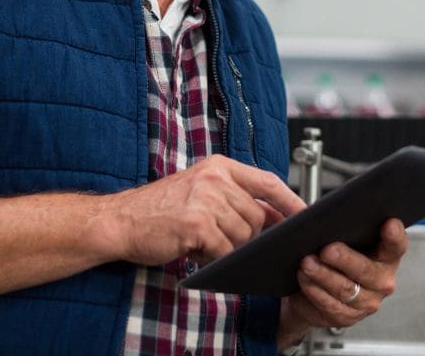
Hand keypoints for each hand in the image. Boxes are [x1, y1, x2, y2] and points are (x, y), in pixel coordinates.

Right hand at [99, 155, 304, 265]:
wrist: (119, 221)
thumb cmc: (158, 210)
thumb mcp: (200, 192)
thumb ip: (235, 199)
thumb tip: (275, 218)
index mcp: (219, 166)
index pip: (268, 182)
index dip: (291, 201)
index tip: (305, 216)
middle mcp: (215, 178)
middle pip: (257, 216)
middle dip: (247, 236)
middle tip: (220, 240)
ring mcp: (206, 199)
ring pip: (243, 236)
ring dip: (227, 247)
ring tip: (202, 242)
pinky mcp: (197, 223)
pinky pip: (224, 249)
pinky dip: (214, 257)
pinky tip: (195, 250)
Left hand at [277, 218, 407, 346]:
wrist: (311, 291)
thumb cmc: (330, 255)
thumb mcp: (335, 236)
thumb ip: (332, 222)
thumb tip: (309, 207)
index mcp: (387, 255)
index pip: (396, 245)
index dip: (395, 235)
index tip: (389, 223)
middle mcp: (382, 280)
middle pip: (367, 270)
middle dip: (345, 259)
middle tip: (327, 250)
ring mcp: (367, 301)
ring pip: (346, 288)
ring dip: (323, 275)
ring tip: (307, 263)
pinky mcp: (348, 317)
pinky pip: (331, 305)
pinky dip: (315, 290)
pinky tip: (304, 278)